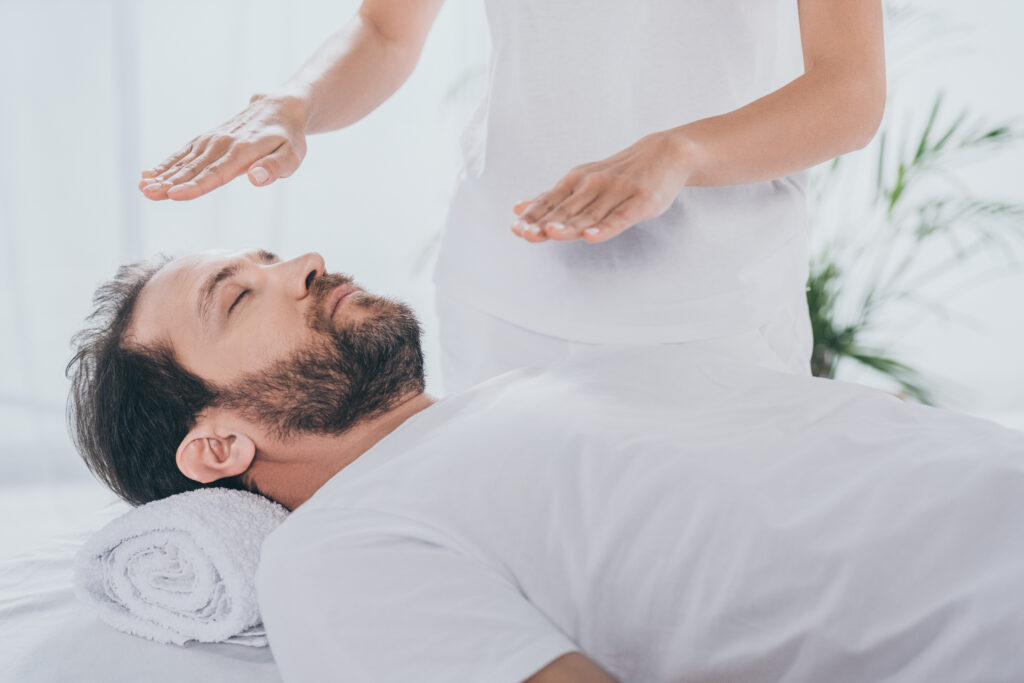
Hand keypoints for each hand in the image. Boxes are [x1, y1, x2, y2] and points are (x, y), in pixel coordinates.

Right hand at [138, 92, 308, 200]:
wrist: (279, 107)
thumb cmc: (289, 137)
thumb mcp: (293, 154)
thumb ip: (276, 167)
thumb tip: (256, 179)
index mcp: (243, 151)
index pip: (217, 173)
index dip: (195, 185)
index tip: (175, 194)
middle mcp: (223, 144)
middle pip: (194, 168)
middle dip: (170, 182)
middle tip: (148, 194)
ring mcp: (212, 139)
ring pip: (185, 160)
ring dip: (163, 174)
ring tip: (143, 187)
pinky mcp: (207, 138)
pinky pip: (184, 152)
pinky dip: (167, 163)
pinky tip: (149, 174)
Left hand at [509, 130, 696, 243]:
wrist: (666, 153)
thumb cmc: (618, 174)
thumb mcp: (581, 180)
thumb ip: (552, 198)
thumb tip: (517, 209)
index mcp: (576, 181)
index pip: (550, 201)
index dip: (533, 215)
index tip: (515, 228)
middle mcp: (594, 184)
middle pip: (566, 209)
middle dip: (545, 222)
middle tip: (526, 234)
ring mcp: (617, 193)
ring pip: (590, 215)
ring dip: (570, 225)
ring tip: (551, 234)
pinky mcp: (640, 202)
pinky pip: (619, 218)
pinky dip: (605, 228)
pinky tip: (591, 238)